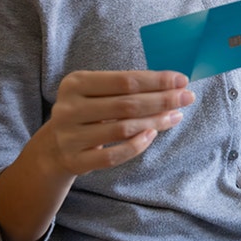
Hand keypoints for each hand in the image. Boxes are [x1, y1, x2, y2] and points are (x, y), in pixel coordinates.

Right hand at [40, 70, 193, 177]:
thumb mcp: (97, 92)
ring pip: (123, 129)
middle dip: (162, 99)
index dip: (156, 80)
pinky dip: (136, 145)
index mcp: (75, 83)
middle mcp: (68, 108)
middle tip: (188, 97)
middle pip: (126, 104)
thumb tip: (173, 84)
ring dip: (155, 122)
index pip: (124, 80)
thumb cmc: (87, 112)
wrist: (52, 148)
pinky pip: (113, 155)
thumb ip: (127, 86)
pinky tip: (153, 135)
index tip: (182, 80)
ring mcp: (70, 136)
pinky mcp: (75, 160)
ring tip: (176, 115)